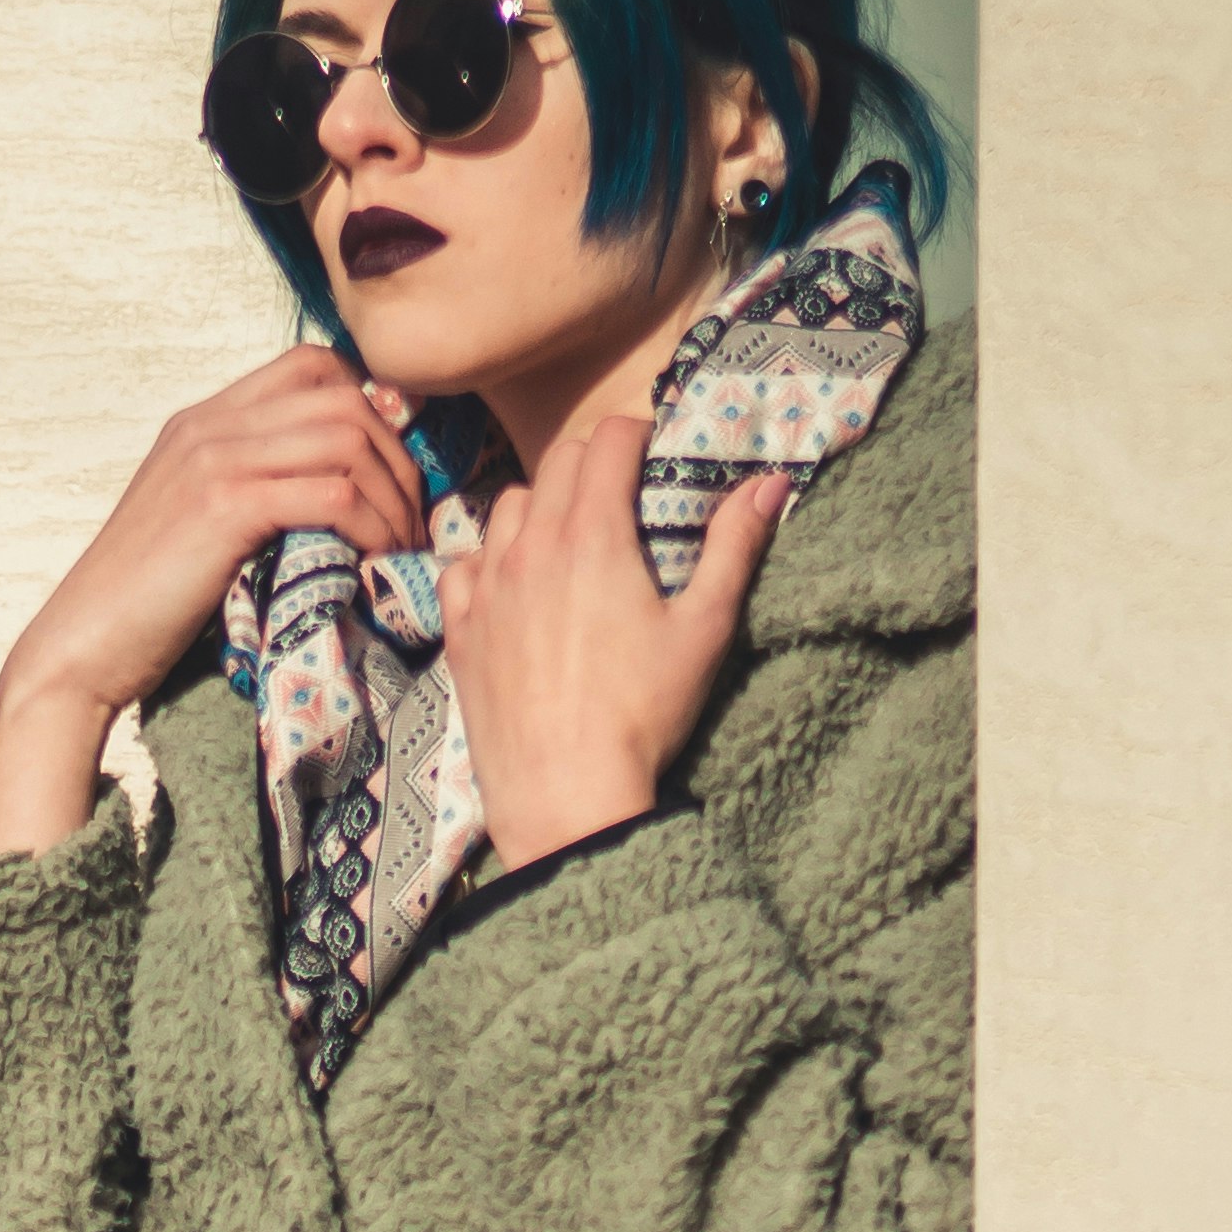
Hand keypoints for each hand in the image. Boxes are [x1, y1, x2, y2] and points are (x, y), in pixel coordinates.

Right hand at [0, 348, 427, 851]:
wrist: (82, 645)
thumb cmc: (144, 605)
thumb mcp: (197, 526)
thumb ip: (250, 491)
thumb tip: (329, 498)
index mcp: (204, 421)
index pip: (310, 365)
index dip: (370, 405)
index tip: (390, 471)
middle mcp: (210, 425)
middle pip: (342, 397)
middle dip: (397, 457)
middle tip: (413, 519)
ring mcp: (215, 459)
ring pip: (346, 438)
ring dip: (393, 496)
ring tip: (402, 547)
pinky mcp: (224, 507)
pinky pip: (331, 493)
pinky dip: (372, 526)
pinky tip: (376, 561)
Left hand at [435, 417, 793, 870]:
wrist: (564, 796)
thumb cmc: (642, 715)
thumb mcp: (704, 630)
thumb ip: (734, 548)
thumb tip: (769, 484)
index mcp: (592, 533)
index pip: (608, 440)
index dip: (637, 435)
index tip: (654, 455)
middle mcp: (530, 545)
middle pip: (557, 462)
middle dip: (593, 463)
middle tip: (622, 494)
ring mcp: (488, 586)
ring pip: (508, 507)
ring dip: (542, 506)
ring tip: (569, 539)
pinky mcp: (462, 630)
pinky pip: (465, 565)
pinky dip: (489, 559)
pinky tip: (513, 585)